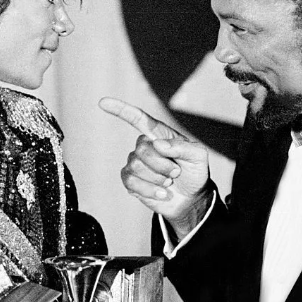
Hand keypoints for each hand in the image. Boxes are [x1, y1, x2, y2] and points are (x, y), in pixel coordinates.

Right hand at [99, 97, 211, 234]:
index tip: (103, 102)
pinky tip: (162, 193)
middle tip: (176, 172)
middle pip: (142, 150)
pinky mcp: (131, 181)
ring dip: (158, 178)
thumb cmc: (194, 173)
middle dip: (162, 165)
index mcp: (159, 135)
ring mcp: (135, 163)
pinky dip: (150, 190)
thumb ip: (182, 147)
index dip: (121, 109)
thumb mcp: (198, 156)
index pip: (138, 119)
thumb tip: (157, 144)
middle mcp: (144, 146)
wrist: (191, 199)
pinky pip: (131, 182)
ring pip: (136, 166)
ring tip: (169, 182)